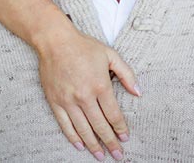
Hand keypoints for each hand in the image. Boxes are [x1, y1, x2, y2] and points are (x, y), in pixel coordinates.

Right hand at [36, 27, 139, 160]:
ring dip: (93, 145)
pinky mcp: (55, 102)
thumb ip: (126, 74)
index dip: (121, 128)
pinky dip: (73, 137)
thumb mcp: (110, 55)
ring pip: (83, 129)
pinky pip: (65, 124)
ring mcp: (69, 101)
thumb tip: (138, 92)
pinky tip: (80, 145)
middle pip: (100, 126)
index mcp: (101, 85)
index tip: (125, 138)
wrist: (55, 41)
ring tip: (101, 156)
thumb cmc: (84, 46)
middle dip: (111, 142)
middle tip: (118, 155)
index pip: (113, 114)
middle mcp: (85, 96)